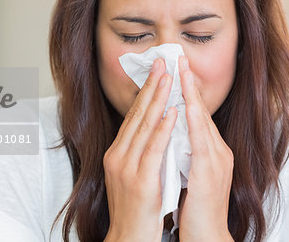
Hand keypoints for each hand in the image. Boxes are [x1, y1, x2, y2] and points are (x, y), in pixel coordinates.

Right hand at [103, 58, 177, 241]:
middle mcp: (118, 155)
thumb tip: (150, 131)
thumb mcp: (130, 174)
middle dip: (151, 87)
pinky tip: (171, 110)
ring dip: (157, 99)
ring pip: (144, 126)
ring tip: (168, 77)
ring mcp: (127, 166)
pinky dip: (163, 127)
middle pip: (136, 115)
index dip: (145, 93)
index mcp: (116, 153)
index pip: (132, 117)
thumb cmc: (134, 208)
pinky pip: (153, 148)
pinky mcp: (140, 178)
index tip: (155, 74)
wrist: (128, 236)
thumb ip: (136, 152)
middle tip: (162, 63)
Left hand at [177, 56, 233, 241]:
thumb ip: (181, 150)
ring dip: (190, 94)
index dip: (185, 92)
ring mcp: (215, 159)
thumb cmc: (193, 205)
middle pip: (200, 110)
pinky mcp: (209, 171)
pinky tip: (183, 106)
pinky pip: (199, 140)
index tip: (175, 70)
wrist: (206, 235)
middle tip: (179, 59)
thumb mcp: (187, 171)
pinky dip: (191, 121)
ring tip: (182, 71)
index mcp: (208, 150)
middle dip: (188, 83)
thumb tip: (167, 132)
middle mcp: (215, 150)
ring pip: (201, 119)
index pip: (195, 114)